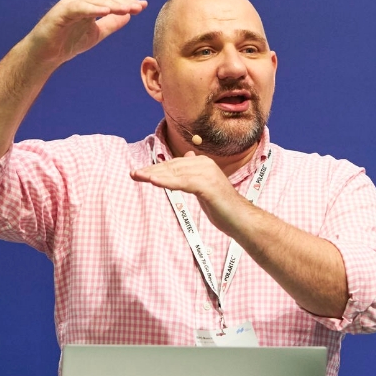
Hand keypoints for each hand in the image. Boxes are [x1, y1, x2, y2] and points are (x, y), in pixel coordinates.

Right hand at [24, 0, 146, 68]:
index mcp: (89, 3)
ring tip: (127, 9)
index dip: (126, 2)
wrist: (47, 55)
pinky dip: (92, 8)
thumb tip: (128, 15)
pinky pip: (79, 7)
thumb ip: (111, 24)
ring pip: (94, 0)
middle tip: (138, 8)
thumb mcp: (97, 33)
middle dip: (123, 2)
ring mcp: (70, 4)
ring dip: (112, 3)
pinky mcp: (61, 12)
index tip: (142, 7)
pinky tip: (106, 11)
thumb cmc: (69, 42)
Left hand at [131, 152, 250, 233]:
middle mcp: (205, 164)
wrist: (240, 219)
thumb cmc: (222, 206)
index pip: (174, 164)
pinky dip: (167, 182)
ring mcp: (207, 174)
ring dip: (155, 175)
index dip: (156, 168)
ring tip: (139, 176)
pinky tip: (154, 182)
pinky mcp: (208, 185)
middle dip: (152, 170)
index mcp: (203, 163)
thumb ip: (194, 174)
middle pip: (172, 167)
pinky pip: (183, 182)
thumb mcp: (205, 186)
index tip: (139, 173)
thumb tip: (188, 155)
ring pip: (175, 173)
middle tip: (134, 174)